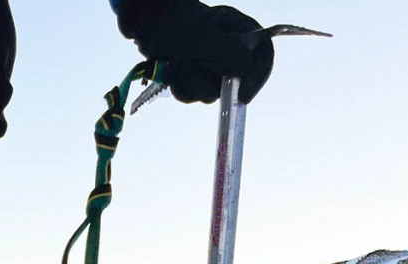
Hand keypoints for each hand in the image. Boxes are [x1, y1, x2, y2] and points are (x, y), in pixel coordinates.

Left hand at [119, 0, 273, 102]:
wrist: (144, 24)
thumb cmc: (173, 22)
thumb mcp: (202, 36)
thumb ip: (227, 53)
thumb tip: (245, 69)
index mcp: (239, 31)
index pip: (263, 56)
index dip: (257, 77)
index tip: (242, 96)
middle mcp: (229, 48)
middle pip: (234, 81)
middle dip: (207, 81)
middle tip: (188, 63)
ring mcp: (211, 63)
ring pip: (211, 92)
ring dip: (190, 82)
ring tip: (176, 63)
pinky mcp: (194, 75)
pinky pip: (194, 94)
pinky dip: (181, 87)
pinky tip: (171, 72)